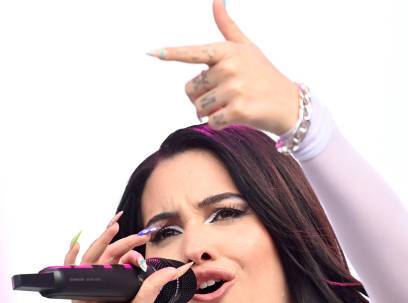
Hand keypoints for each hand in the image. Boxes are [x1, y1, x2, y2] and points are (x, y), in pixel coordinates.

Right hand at [64, 216, 192, 302]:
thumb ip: (153, 287)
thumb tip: (174, 270)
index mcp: (119, 288)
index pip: (125, 262)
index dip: (135, 253)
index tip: (147, 251)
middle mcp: (104, 285)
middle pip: (110, 255)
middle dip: (122, 239)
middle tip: (140, 232)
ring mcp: (90, 289)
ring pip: (94, 258)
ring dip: (102, 240)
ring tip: (114, 226)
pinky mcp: (78, 296)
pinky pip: (72, 273)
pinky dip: (71, 258)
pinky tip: (77, 244)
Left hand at [146, 0, 298, 134]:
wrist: (288, 103)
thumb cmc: (263, 74)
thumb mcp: (246, 48)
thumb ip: (227, 26)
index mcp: (226, 51)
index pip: (194, 53)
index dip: (172, 53)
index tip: (152, 52)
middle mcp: (229, 67)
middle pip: (191, 89)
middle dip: (200, 97)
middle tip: (221, 97)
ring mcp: (234, 89)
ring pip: (199, 108)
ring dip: (209, 112)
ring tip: (228, 106)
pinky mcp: (238, 111)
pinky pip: (212, 122)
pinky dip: (218, 123)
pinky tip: (233, 117)